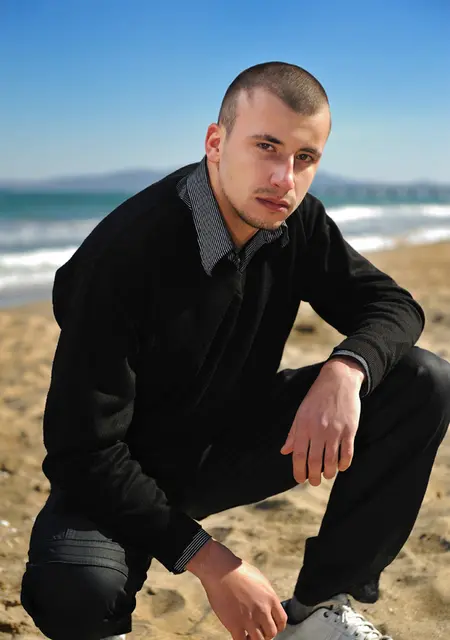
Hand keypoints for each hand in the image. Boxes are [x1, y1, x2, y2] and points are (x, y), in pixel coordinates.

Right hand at [186, 539, 286, 638]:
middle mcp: (262, 610)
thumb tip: (268, 604)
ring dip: (255, 638)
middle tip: (259, 630)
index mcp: (270, 598)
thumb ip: (266, 594)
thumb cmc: (238, 570)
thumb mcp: (260, 579)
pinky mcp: (235, 624)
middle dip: (266, 633)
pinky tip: (239, 635)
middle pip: (272, 633)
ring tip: (249, 634)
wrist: (221, 570)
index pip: (282, 621)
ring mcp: (249, 618)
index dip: (277, 626)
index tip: (272, 626)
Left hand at [280, 357, 363, 485]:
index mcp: (304, 426)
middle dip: (313, 476)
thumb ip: (293, 434)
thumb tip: (285, 451)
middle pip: (315, 461)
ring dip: (329, 473)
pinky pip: (347, 453)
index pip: (299, 455)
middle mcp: (319, 430)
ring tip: (327, 475)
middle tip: (314, 481)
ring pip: (331, 460)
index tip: (299, 479)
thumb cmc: (316, 398)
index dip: (298, 471)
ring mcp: (335, 430)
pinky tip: (341, 467)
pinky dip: (344, 464)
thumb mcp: (301, 413)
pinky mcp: (350, 429)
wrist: (338, 380)